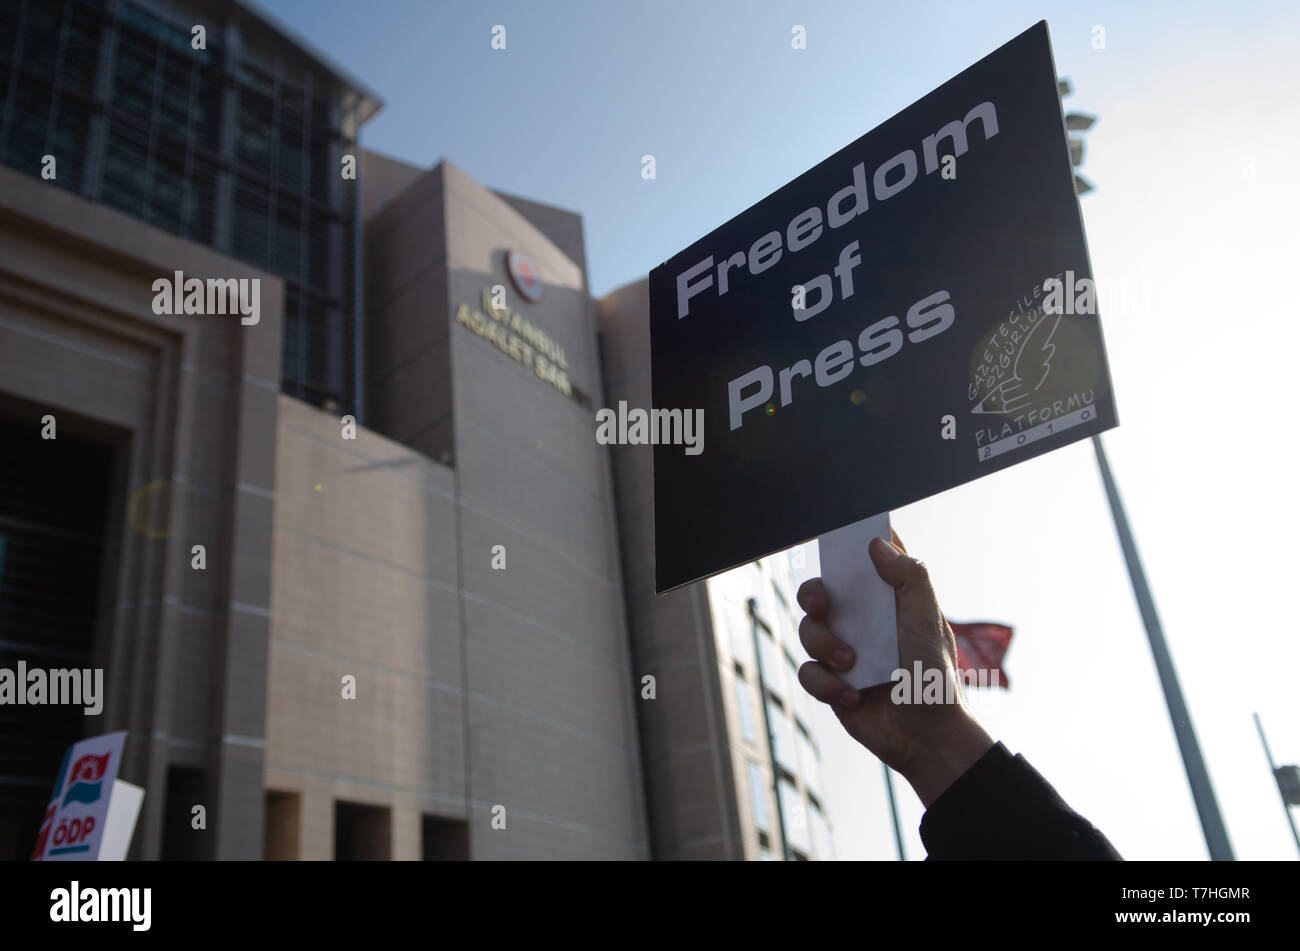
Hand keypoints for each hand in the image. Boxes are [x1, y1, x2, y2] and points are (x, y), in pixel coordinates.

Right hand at [796, 531, 994, 806]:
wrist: (927, 736)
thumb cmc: (935, 676)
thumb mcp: (928, 621)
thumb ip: (909, 577)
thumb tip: (876, 544)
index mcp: (888, 600)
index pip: (868, 560)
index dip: (854, 544)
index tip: (842, 537)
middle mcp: (862, 621)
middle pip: (820, 590)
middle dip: (813, 593)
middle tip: (823, 603)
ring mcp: (844, 650)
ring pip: (807, 630)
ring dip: (826, 645)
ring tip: (852, 664)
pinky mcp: (831, 682)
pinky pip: (807, 672)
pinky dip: (826, 684)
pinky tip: (853, 695)